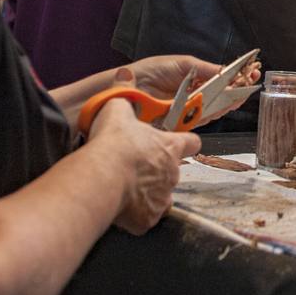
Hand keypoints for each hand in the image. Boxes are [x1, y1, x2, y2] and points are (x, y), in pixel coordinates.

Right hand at [85, 97, 199, 234]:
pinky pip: (145, 218)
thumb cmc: (114, 142)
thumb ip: (124, 93)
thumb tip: (124, 74)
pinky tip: (120, 208)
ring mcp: (162, 198)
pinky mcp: (148, 220)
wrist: (103, 176)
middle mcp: (173, 174)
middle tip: (135, 167)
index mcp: (171, 147)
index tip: (176, 143)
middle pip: (173, 172)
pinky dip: (136, 215)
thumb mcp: (118, 109)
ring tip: (126, 189)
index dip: (184, 143)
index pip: (192, 143)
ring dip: (148, 194)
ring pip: (160, 197)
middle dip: (157, 171)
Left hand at [127, 54, 261, 116]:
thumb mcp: (184, 64)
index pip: (223, 81)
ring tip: (239, 93)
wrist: (129, 86)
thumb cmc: (152, 70)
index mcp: (197, 80)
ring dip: (229, 102)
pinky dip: (213, 112)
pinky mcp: (182, 122)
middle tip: (250, 84)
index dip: (238, 79)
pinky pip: (201, 119)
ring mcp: (190, 110)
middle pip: (223, 97)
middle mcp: (196, 96)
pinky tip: (223, 104)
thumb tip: (229, 72)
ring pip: (216, 110)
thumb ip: (207, 69)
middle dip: (238, 91)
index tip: (252, 73)